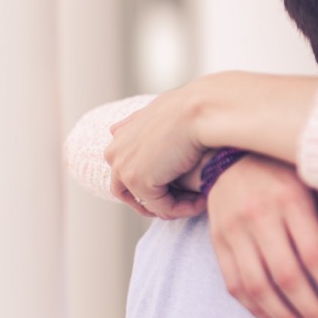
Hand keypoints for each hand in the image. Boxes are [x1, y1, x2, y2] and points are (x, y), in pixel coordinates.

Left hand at [105, 84, 208, 218]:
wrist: (199, 109)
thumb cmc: (190, 108)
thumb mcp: (159, 112)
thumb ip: (139, 124)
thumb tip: (118, 130)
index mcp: (119, 137)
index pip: (126, 171)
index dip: (152, 181)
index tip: (178, 186)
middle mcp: (115, 153)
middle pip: (127, 191)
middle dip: (154, 200)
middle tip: (184, 201)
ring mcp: (124, 169)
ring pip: (144, 202)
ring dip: (170, 206)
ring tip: (196, 202)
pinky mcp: (140, 181)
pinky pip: (163, 207)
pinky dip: (183, 209)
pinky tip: (202, 200)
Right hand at [207, 154, 317, 317]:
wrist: (230, 152)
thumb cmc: (285, 166)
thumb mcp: (316, 173)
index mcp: (290, 198)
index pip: (314, 254)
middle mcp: (259, 216)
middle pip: (287, 276)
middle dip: (311, 313)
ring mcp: (234, 231)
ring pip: (258, 287)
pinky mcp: (217, 242)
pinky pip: (235, 285)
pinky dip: (257, 310)